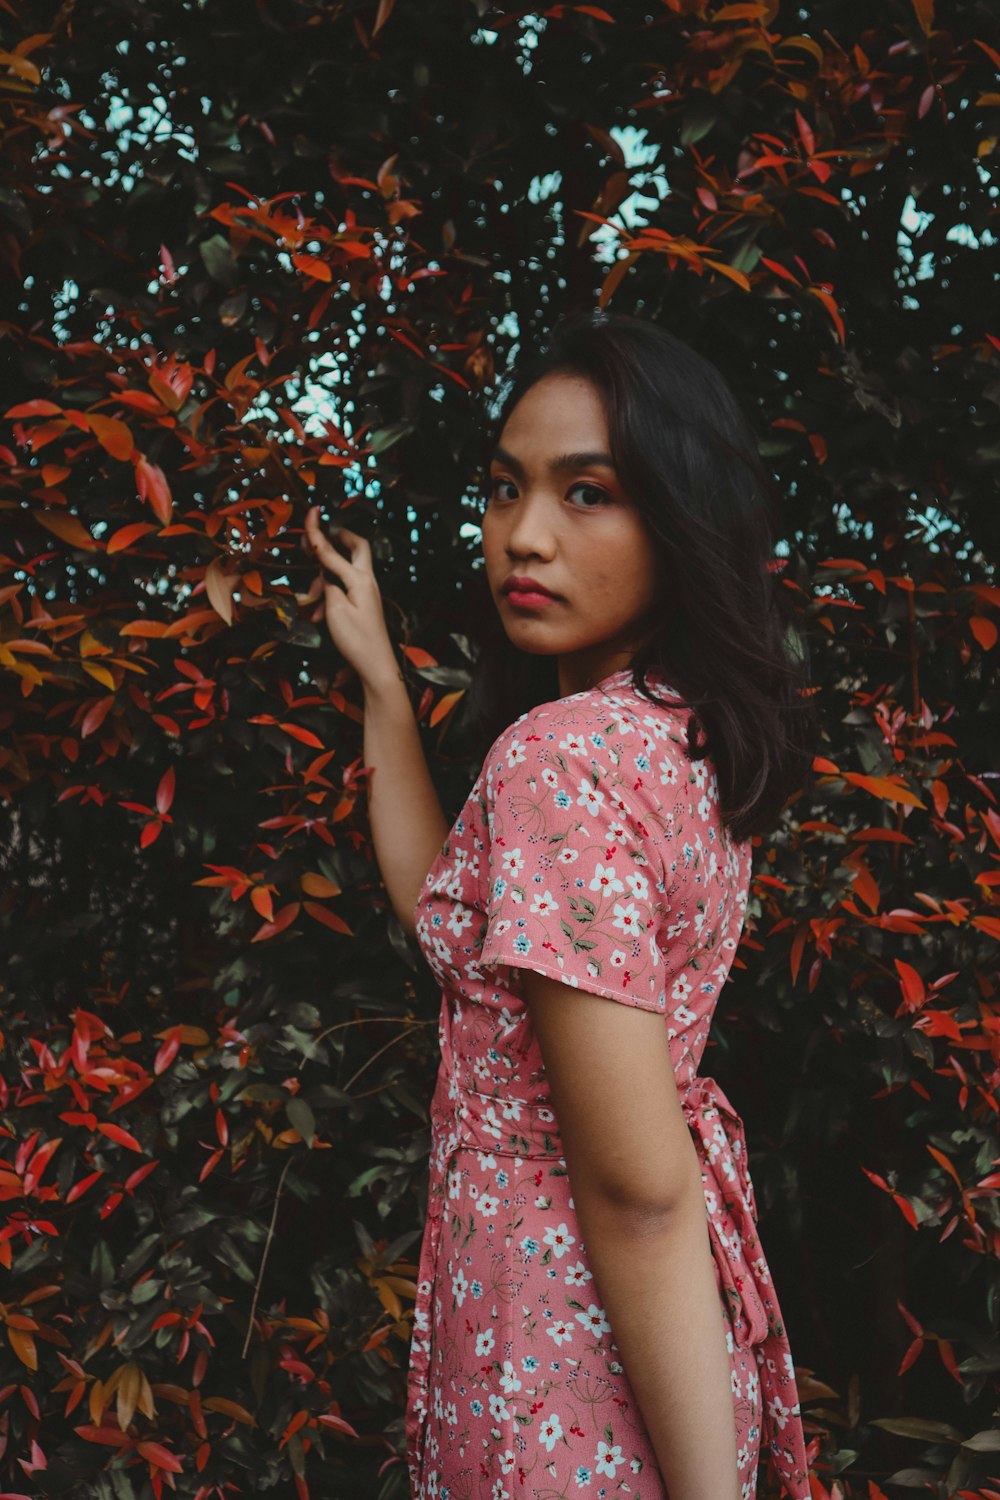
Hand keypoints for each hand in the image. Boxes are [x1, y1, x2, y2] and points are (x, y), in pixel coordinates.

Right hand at [304, 506, 396, 685]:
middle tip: (324, 536)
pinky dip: (331, 595)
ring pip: (348, 570)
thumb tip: (326, 575)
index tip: (311, 512)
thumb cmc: (356, 640)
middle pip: (357, 548)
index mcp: (360, 579)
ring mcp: (367, 593)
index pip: (333, 551)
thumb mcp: (336, 611)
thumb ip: (329, 586)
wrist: (376, 666)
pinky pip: (346, 589)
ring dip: (327, 577)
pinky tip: (319, 616)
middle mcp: (367, 581)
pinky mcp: (364, 605)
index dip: (318, 533)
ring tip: (311, 601)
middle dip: (340, 538)